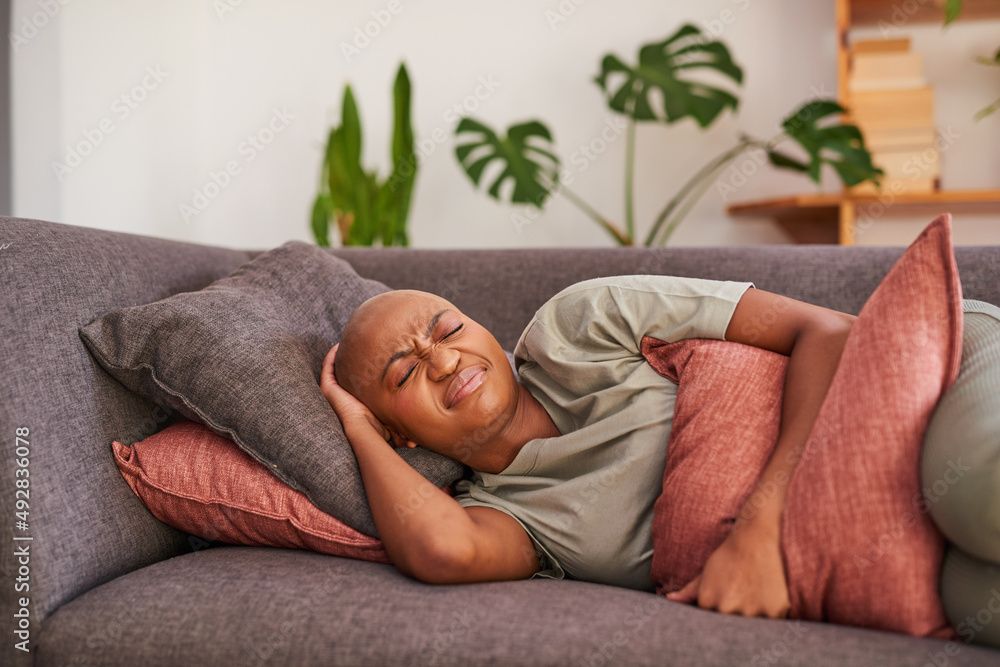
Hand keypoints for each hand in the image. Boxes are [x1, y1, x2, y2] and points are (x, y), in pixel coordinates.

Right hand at [320, 344, 395, 444]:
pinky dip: (331, 355)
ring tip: (345, 342)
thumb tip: (414, 420)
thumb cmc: (378, 424)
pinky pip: (327, 367)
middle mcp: (339, 395)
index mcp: (351, 400)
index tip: (365, 355)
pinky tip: (338, 345)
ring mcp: (332, 391)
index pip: (353, 381)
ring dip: (337, 354)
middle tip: (355, 346)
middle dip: (347, 359)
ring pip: (332, 368)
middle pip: (341, 373)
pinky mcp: (327, 387)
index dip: (356, 368)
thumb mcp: (387, 410)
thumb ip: (395, 405)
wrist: (364, 428)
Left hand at [665, 518, 789, 618]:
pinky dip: (771, 614)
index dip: (720, 614)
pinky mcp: (775, 611)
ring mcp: (751, 612)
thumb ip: (689, 591)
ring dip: (754, 618)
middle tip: (742, 597)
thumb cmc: (729, 556)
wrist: (756, 538)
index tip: (727, 603)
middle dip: (735, 617)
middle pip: (731, 628)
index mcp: (708, 602)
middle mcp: (727, 609)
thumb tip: (670, 600)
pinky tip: (767, 596)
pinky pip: (772, 623)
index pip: (711, 624)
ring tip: (754, 595)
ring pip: (752, 627)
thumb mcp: (706, 572)